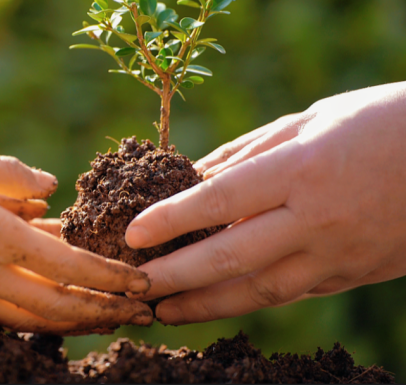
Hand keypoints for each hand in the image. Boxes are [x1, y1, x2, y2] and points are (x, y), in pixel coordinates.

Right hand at [0, 149, 152, 333]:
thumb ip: (9, 174)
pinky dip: (41, 316)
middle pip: (61, 307)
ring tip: (110, 319)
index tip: (143, 282)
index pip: (70, 267)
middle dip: (106, 312)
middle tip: (142, 313)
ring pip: (37, 319)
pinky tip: (54, 308)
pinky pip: (8, 312)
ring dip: (78, 322)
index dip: (111, 277)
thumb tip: (50, 187)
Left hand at [124, 82, 405, 324]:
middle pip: (232, 257)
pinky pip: (292, 292)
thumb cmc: (379, 123)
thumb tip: (191, 175)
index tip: (133, 235)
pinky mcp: (354, 274)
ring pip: (260, 291)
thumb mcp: (309, 121)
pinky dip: (248, 300)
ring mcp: (339, 253)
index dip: (171, 219)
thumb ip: (246, 153)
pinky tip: (217, 303)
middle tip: (135, 287)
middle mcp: (318, 218)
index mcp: (304, 168)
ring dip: (205, 305)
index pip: (221, 200)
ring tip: (166, 312)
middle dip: (176, 276)